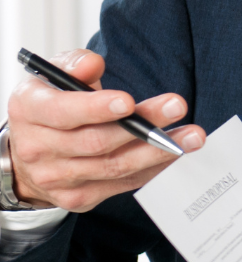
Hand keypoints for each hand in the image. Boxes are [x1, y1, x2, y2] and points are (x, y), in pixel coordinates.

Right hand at [5, 49, 203, 210]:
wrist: (30, 156)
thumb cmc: (51, 106)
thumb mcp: (53, 77)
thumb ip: (74, 65)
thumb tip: (93, 63)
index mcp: (28, 111)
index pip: (62, 112)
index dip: (96, 108)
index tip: (129, 101)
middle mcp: (38, 148)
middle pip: (96, 141)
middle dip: (142, 125)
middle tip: (177, 106)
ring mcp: (58, 178)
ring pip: (114, 166)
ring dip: (157, 151)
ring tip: (192, 136)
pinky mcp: (78, 198)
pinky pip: (123, 184)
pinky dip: (153, 169)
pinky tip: (176, 155)